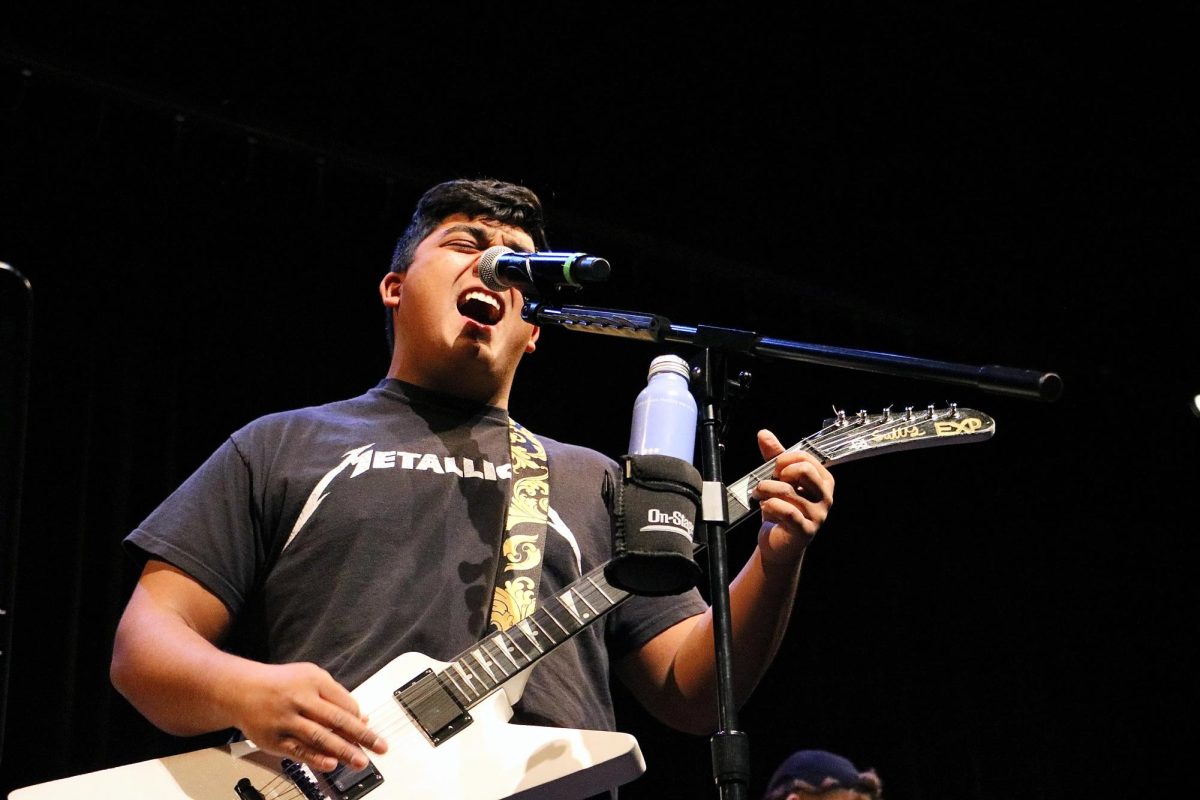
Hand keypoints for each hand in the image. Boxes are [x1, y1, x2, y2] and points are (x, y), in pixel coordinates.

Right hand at [228, 661, 387, 773]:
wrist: (241, 689)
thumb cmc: (281, 684)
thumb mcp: (311, 678)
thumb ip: (335, 696)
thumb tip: (361, 718)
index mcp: (313, 680)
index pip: (345, 702)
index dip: (359, 718)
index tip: (369, 730)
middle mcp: (300, 698)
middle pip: (336, 719)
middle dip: (361, 735)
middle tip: (379, 747)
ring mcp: (286, 719)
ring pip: (319, 737)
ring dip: (343, 750)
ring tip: (361, 761)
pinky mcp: (274, 738)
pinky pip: (298, 750)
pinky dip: (316, 758)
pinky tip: (331, 764)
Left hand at [751, 429, 834, 565]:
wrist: (778, 543)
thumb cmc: (782, 510)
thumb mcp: (779, 480)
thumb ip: (774, 456)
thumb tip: (764, 434)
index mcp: (823, 481)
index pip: (806, 457)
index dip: (784, 459)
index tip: (774, 469)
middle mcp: (825, 497)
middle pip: (804, 470)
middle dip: (779, 473)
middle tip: (768, 481)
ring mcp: (818, 515)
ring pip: (787, 491)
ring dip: (766, 490)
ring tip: (760, 495)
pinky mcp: (805, 530)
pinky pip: (785, 510)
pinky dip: (769, 506)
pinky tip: (765, 507)